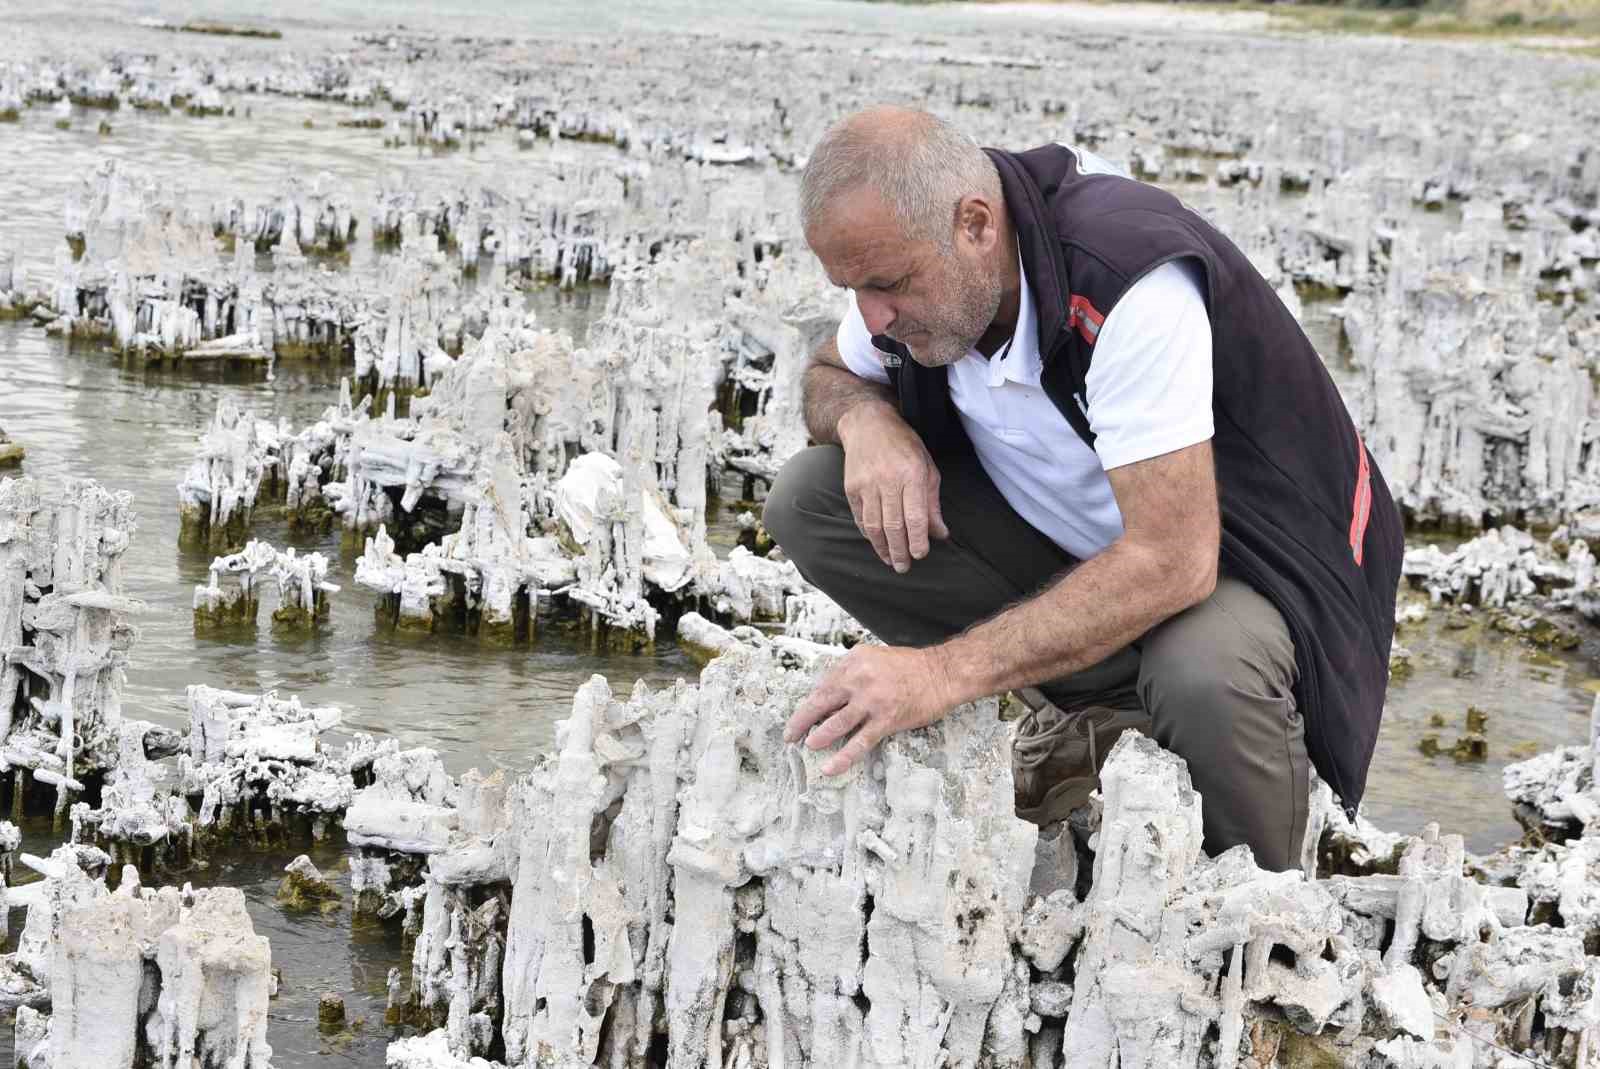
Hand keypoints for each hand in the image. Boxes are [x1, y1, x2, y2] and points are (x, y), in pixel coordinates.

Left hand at [783, 646, 954, 774]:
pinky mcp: (886, 720)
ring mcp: (872, 701)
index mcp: (853, 662)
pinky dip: (843, 757)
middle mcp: (859, 679)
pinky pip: (859, 742)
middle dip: (801, 721)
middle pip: (821, 702)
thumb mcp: (873, 658)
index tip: (800, 716)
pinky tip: (830, 767)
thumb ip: (851, 674)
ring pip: (836, 724)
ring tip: (808, 746)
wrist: (941, 673)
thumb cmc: (909, 667)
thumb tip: (829, 697)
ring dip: (819, 737)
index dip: (809, 704)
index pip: (823, 686)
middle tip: (789, 734)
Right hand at [837, 401, 948, 573]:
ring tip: (891, 560)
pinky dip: (869, 534)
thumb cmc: (904, 446)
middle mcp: (888, 480)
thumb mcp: (927, 467)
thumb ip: (932, 503)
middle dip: (900, 551)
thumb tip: (940, 534)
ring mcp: (867, 484)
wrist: (868, 424)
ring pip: (874, 526)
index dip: (918, 539)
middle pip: (893, 526)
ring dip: (883, 548)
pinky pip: (860, 517)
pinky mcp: (852, 487)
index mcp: (912, 474)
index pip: (915, 516)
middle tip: (905, 567)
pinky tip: (877, 543)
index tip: (921, 555)